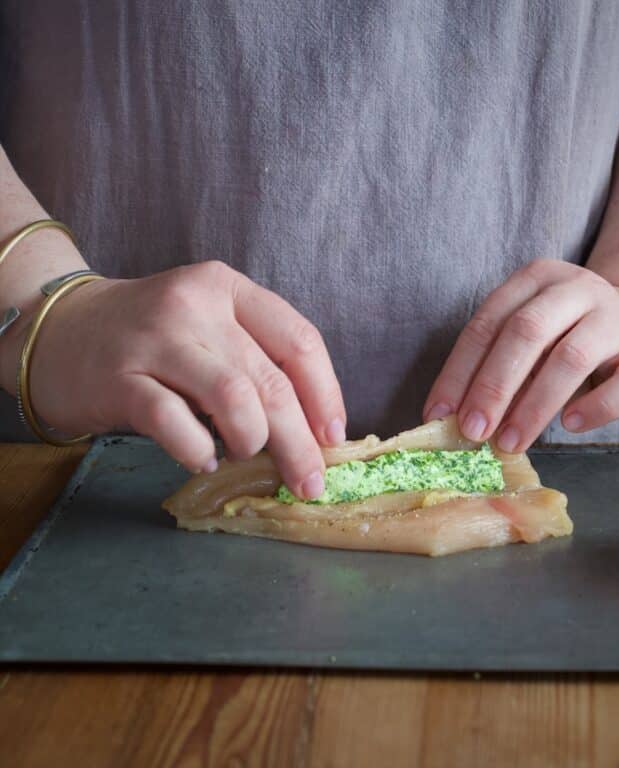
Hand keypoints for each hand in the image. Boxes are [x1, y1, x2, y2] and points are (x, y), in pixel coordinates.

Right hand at [29, 261, 345, 497]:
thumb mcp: (211, 328)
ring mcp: (155, 339)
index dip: (326, 393)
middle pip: (271, 380)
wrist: (62, 330)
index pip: (299, 340)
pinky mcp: (119, 378)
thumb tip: (312, 430)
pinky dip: (199, 451)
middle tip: (309, 480)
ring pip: (233, 398)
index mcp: (229, 288)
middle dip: (300, 440)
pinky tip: (204, 460)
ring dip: (253, 440)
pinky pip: (175, 422)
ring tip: (245, 453)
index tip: (334, 435)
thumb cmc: (155, 339)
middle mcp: (196, 305)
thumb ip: (256, 362)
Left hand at [424, 259, 618, 450]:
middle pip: (526, 332)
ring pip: (570, 358)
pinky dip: (593, 408)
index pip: (488, 323)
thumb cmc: (571, 343)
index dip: (459, 371)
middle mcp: (578, 289)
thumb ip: (497, 370)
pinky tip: (568, 426)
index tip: (438, 415)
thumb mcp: (531, 345)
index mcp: (537, 279)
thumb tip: (457, 420)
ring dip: (533, 406)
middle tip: (473, 432)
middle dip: (493, 387)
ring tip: (509, 442)